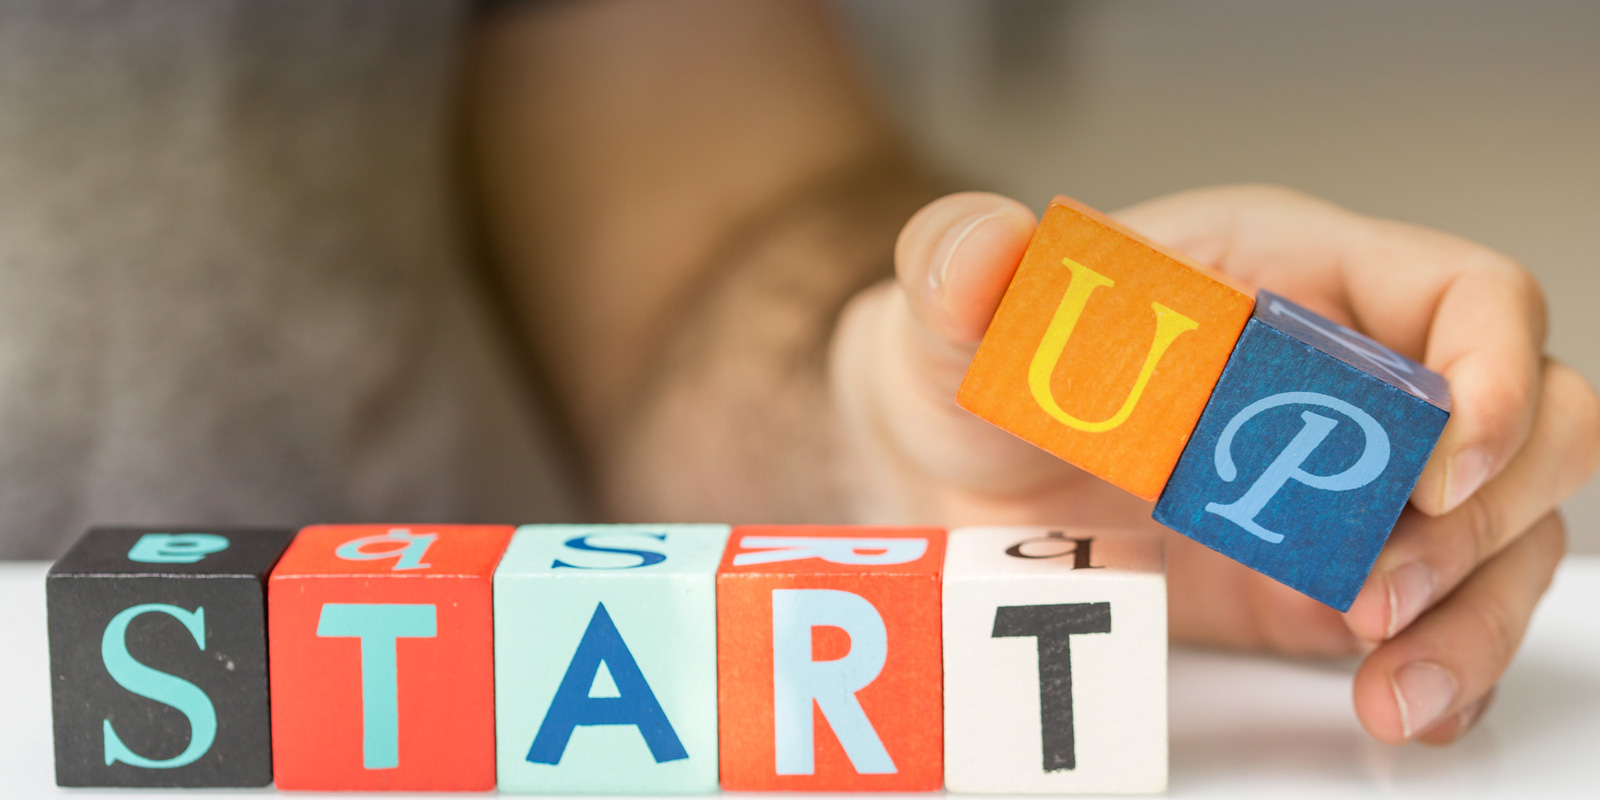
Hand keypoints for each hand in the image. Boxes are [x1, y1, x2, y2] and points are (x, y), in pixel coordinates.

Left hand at [829, 185, 1599, 744]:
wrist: (944, 467)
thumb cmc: (976, 359)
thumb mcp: (949, 306)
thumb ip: (958, 266)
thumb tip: (983, 252)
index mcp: (1289, 278)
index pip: (1464, 293)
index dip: (1491, 370)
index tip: (1443, 461)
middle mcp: (1347, 383)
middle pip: (1531, 422)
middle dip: (1486, 512)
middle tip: (1378, 585)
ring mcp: (1347, 491)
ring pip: (1502, 536)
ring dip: (1473, 612)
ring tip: (1392, 684)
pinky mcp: (1323, 583)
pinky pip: (1438, 621)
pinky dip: (1441, 667)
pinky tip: (1395, 704)